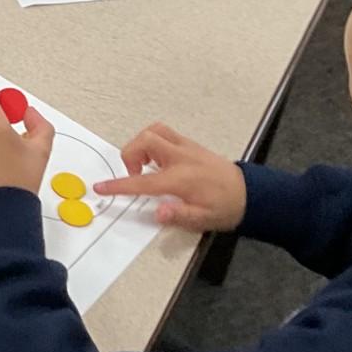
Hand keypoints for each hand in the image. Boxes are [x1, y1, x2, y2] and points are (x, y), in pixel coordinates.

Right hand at [95, 123, 246, 232]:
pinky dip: (153, 141)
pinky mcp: (190, 144)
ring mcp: (186, 147)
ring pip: (154, 131)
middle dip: (130, 154)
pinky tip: (157, 160)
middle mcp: (181, 157)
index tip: (101, 187)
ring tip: (144, 164)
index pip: (142, 180)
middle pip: (145, 140)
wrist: (249, 194)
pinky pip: (164, 133)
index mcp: (181, 178)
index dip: (119, 185)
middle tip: (135, 173)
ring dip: (141, 144)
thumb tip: (157, 213)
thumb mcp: (203, 220)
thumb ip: (178, 215)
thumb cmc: (225, 208)